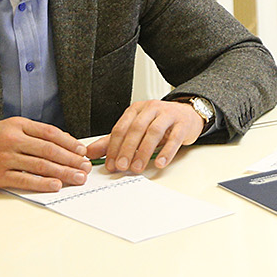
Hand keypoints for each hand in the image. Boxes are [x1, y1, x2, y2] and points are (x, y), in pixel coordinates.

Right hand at [0, 116, 89, 192]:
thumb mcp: (6, 128)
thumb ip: (31, 134)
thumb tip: (60, 144)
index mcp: (17, 125)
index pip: (51, 133)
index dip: (70, 143)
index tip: (83, 152)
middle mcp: (12, 139)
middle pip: (50, 150)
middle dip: (72, 160)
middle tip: (86, 168)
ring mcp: (4, 157)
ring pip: (41, 165)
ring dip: (63, 173)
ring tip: (77, 178)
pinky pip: (25, 180)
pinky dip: (43, 183)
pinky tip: (56, 185)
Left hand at [87, 99, 204, 173]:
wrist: (187, 114)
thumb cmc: (159, 123)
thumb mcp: (134, 129)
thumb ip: (112, 141)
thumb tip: (89, 153)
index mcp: (136, 109)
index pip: (121, 127)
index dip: (114, 147)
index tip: (111, 164)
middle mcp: (151, 109)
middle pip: (136, 128)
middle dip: (127, 149)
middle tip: (122, 166)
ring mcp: (168, 114)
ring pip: (154, 131)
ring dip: (144, 151)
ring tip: (138, 167)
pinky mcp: (183, 123)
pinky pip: (174, 138)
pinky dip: (167, 151)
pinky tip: (160, 162)